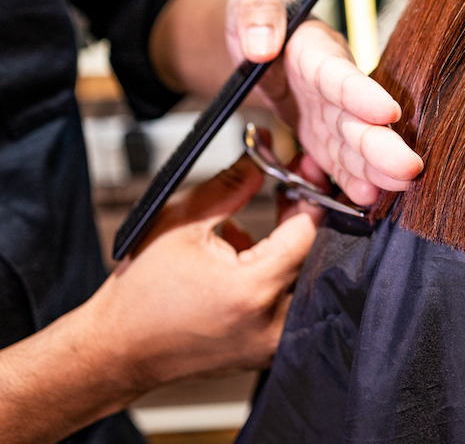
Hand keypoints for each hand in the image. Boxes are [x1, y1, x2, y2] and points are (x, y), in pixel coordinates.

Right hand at [0, 158, 321, 443]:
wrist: (116, 350)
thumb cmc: (140, 292)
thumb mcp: (182, 222)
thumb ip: (232, 184)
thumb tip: (265, 146)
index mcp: (252, 289)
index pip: (308, 231)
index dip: (307, 195)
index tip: (301, 173)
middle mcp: (272, 322)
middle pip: (315, 254)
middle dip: (301, 217)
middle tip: (285, 191)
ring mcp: (273, 343)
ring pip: (305, 277)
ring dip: (289, 247)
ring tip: (248, 230)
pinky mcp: (269, 351)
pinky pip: (291, 301)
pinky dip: (277, 274)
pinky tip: (244, 260)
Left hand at [225, 0, 423, 205]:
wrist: (257, 43)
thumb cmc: (255, 21)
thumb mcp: (247, 4)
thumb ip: (255, 14)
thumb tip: (261, 44)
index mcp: (317, 51)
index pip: (339, 74)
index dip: (362, 95)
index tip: (388, 112)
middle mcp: (332, 86)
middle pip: (357, 118)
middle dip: (382, 145)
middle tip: (409, 166)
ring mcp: (329, 114)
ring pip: (353, 144)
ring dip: (375, 168)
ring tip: (398, 186)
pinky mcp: (321, 136)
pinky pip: (335, 161)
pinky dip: (349, 180)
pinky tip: (366, 198)